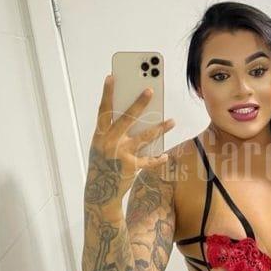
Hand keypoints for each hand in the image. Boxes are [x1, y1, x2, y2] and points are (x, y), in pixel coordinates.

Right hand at [87, 74, 175, 197]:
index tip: (111, 77)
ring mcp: (120, 154)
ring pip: (144, 137)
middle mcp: (109, 143)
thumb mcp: (102, 146)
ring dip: (159, 128)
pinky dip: (158, 158)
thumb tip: (136, 114)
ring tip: (171, 121)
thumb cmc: (102, 164)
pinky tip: (165, 155)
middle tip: (150, 90)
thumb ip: (114, 132)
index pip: (103, 110)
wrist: (99, 193)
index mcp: (100, 135)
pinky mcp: (131, 166)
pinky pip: (149, 160)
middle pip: (126, 118)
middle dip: (139, 103)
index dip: (107, 93)